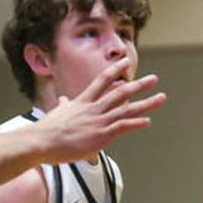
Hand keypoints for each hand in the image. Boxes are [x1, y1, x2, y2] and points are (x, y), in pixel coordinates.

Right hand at [36, 58, 165, 161]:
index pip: (102, 80)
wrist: (41, 141)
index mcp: (83, 101)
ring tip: (161, 97)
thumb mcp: (57, 113)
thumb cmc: (47, 130)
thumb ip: (64, 106)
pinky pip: (122, 127)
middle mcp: (94, 108)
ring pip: (127, 108)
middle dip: (139, 85)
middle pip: (121, 92)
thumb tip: (63, 101)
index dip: (115, 69)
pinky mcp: (101, 135)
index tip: (126, 61)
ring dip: (146, 103)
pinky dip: (136, 123)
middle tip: (154, 79)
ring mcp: (98, 121)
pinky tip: (148, 122)